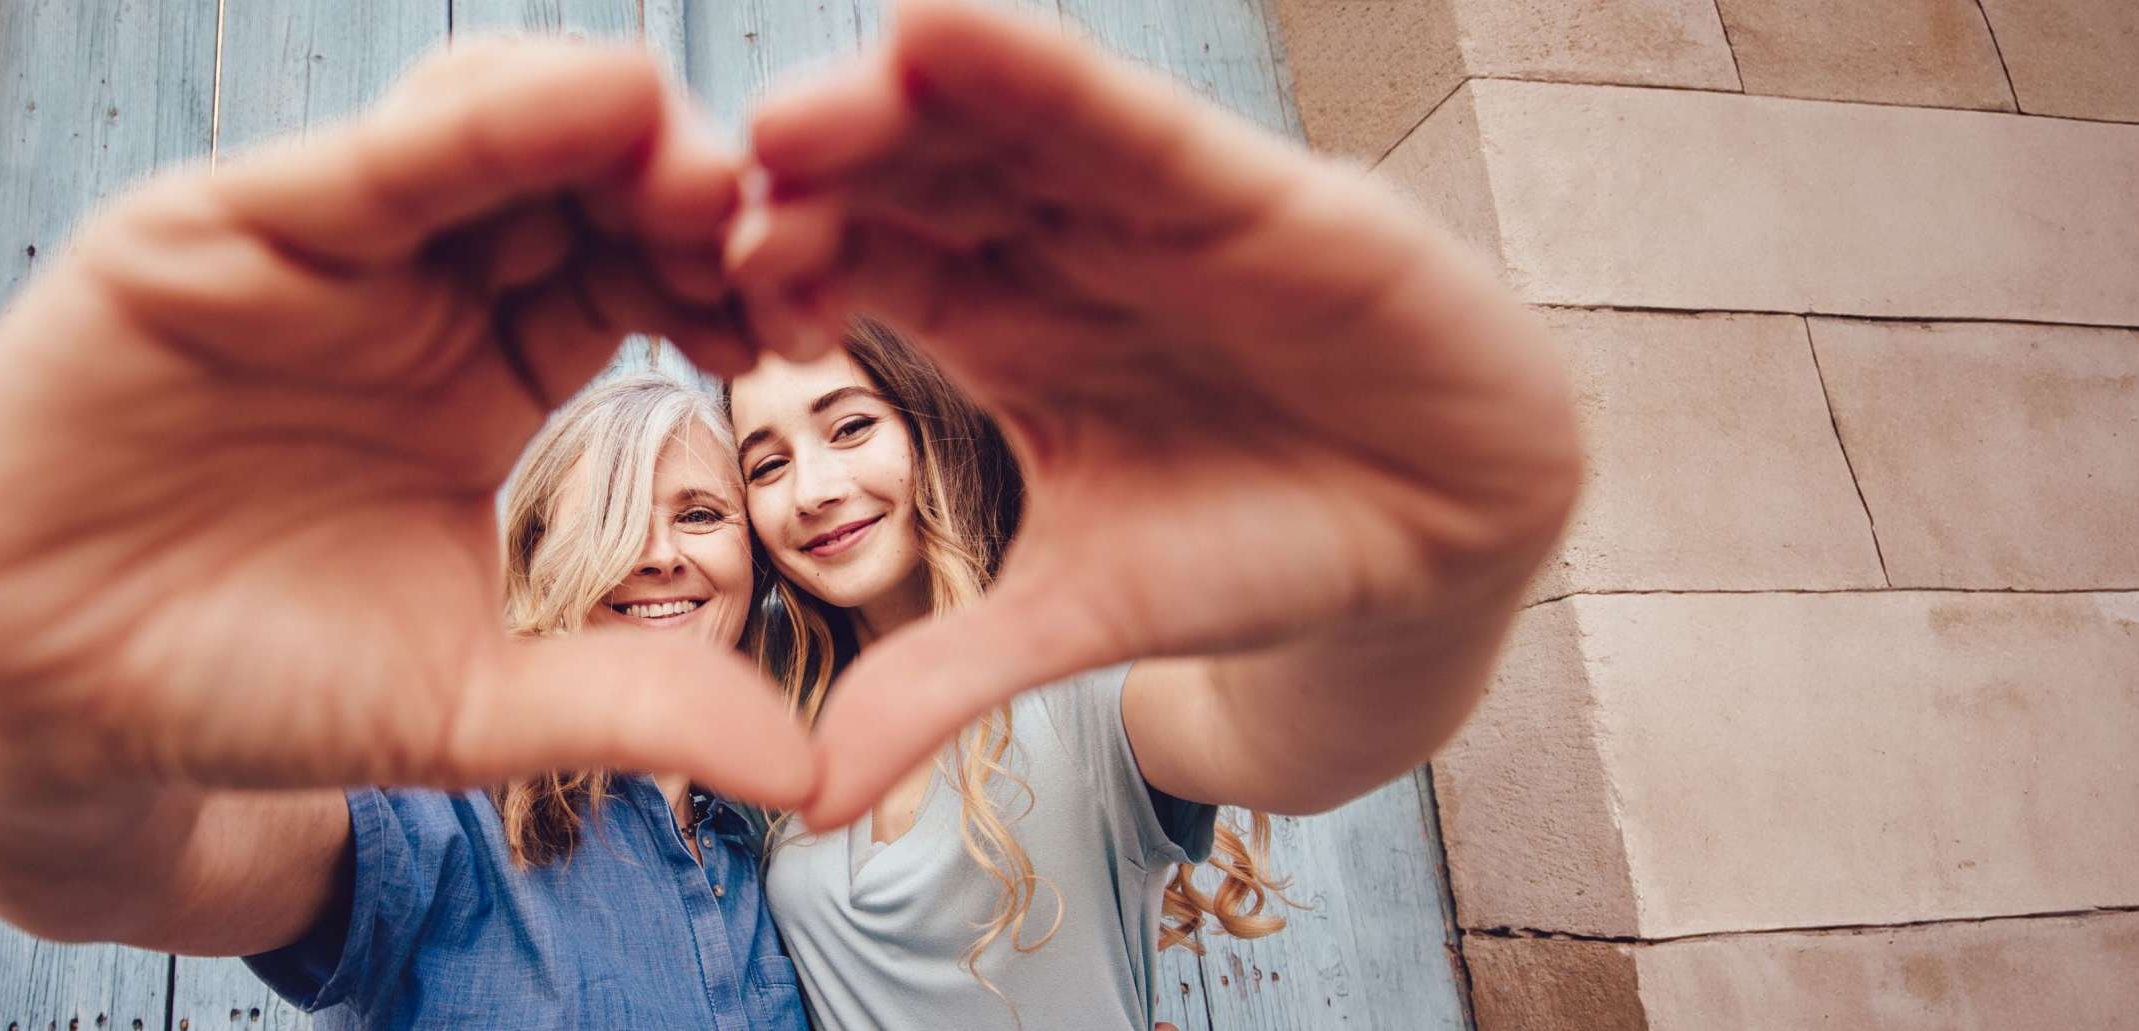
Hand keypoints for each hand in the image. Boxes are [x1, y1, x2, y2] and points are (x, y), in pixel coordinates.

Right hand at [0, 41, 814, 816]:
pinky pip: (366, 156)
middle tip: (788, 221)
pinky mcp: (220, 226)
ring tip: (707, 169)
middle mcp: (416, 281)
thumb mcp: (467, 702)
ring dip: (607, 128)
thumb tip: (807, 770)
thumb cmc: (253, 684)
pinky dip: (478, 123)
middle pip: (581, 181)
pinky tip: (585, 104)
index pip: (634, 276)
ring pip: (487, 131)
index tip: (814, 320)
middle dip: (688, 184)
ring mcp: (320, 241)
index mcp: (489, 365)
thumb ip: (627, 707)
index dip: (728, 280)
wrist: (50, 697)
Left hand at [729, 1, 1582, 826]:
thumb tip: (802, 798)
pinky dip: (1037, 74)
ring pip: (995, 130)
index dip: (778, 266)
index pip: (857, 266)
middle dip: (810, 172)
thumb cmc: (1257, 549)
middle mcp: (1050, 245)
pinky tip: (942, 33)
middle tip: (698, 186)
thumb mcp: (1080, 620)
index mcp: (993, 328)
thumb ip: (946, 682)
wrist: (1440, 536)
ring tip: (796, 111)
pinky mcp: (1240, 187)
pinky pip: (1122, 119)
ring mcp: (1137, 204)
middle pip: (903, 178)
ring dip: (895, 108)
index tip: (698, 294)